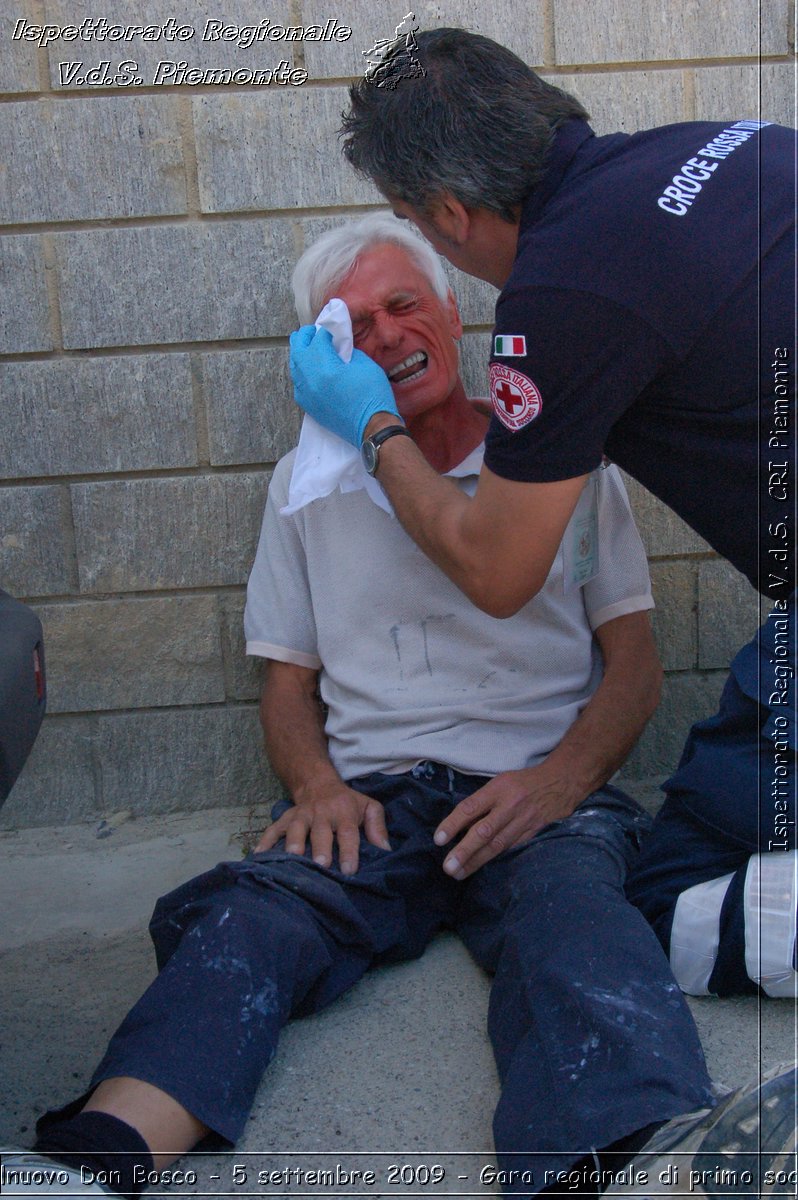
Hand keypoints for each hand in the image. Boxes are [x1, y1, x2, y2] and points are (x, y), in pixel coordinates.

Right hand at [254, 778, 389, 874]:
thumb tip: (386, 850)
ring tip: (292, 859)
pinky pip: (273, 829)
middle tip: (320, 865)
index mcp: (343, 814)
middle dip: (320, 848)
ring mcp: (301, 816)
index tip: (349, 870)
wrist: (318, 783)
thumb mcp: (368, 807)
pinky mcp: (285, 819)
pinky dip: (265, 841)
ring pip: (295, 829)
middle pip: (320, 832)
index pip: (348, 833)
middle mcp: (321, 815)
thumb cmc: (347, 802)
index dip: (349, 851)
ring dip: (293, 843)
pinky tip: (259, 855)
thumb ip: (378, 827)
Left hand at [289, 325, 398, 446]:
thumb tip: (337, 346)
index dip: (325, 331)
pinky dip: (301, 372)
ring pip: (294, 366)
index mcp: (324, 367)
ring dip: (301, 354)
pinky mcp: (308, 405)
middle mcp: (309, 379)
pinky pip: (297, 382)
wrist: (371, 427)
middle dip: (306, 337)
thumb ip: (347, 351)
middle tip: (314, 333)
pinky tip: (310, 370)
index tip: (331, 329)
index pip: (318, 339)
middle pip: (298, 349)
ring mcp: (305, 394)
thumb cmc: (372, 395)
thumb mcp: (364, 364)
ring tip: (310, 348)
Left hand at [433, 767, 581, 878]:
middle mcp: (510, 805)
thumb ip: (482, 802)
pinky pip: (511, 848)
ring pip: (497, 845)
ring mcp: (523, 821)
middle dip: (464, 851)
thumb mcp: (500, 782)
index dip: (453, 824)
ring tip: (459, 873)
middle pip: (484, 831)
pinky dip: (495, 859)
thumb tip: (459, 825)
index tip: (438, 839)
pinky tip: (482, 868)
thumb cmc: (523, 782)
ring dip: (476, 861)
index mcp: (498, 788)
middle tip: (448, 867)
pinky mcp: (533, 833)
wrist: (560, 782)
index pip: (470, 807)